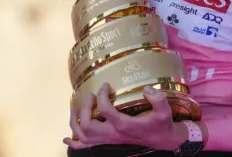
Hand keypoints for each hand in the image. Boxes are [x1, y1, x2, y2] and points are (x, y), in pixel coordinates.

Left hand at [64, 84, 186, 150]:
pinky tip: (67, 138)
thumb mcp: (164, 110)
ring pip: (83, 136)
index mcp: (123, 125)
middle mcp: (112, 134)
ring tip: (74, 109)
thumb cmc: (161, 123)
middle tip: (90, 95)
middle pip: (88, 125)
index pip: (104, 110)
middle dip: (84, 109)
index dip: (101, 95)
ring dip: (75, 123)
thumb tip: (147, 88)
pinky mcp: (108, 141)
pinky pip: (86, 146)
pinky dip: (75, 143)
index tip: (104, 85)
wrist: (162, 139)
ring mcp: (108, 139)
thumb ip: (158, 99)